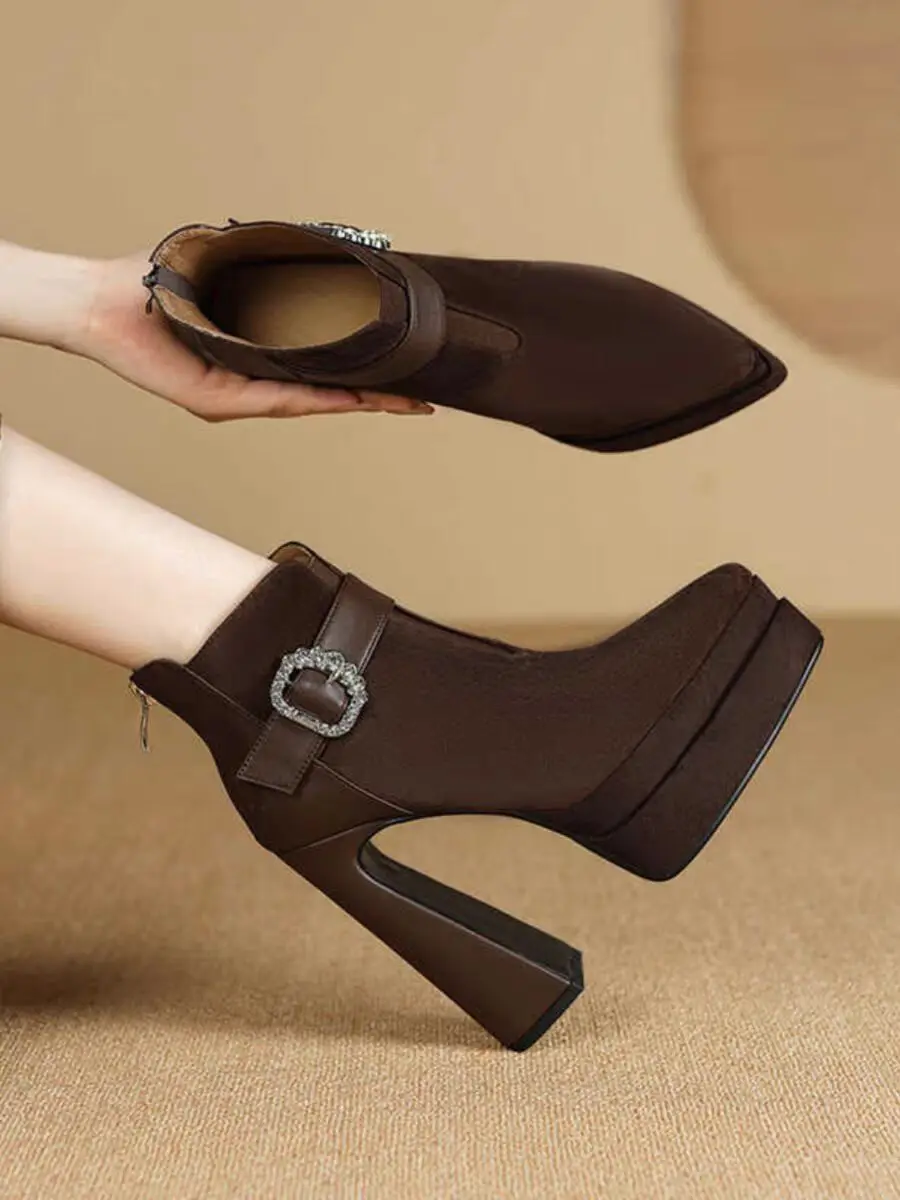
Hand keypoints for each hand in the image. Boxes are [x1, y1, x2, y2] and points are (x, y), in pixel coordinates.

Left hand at [72, 253, 430, 421]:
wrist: (101, 300)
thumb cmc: (158, 280)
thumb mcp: (230, 261)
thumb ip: (274, 262)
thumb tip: (327, 242)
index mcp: (260, 353)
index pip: (324, 366)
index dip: (369, 372)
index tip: (411, 372)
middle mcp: (254, 380)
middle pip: (328, 391)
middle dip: (379, 396)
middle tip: (423, 399)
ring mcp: (238, 395)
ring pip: (311, 400)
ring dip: (360, 402)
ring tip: (402, 402)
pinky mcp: (216, 400)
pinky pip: (277, 399)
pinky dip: (318, 399)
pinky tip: (352, 399)